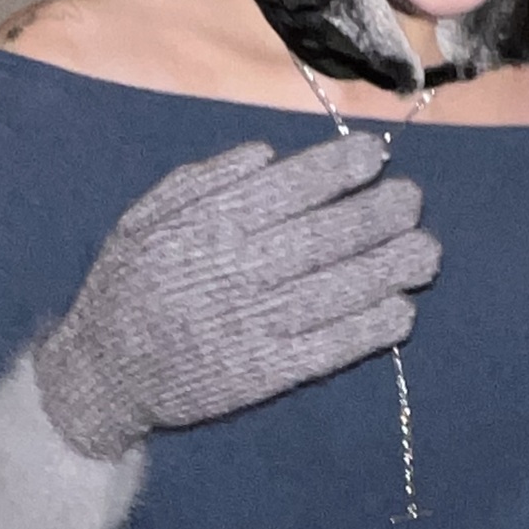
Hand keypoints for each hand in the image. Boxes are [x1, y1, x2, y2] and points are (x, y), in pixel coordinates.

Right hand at [33, 132, 440, 458]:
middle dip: (375, 215)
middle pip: (320, 237)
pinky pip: (323, 348)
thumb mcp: (144, 217)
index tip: (375, 156)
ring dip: (386, 270)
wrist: (101, 374)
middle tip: (412, 201)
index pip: (284, 190)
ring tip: (426, 252)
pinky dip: (365, 332)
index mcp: (205, 227)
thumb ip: (203, 180)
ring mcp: (250, 326)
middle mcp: (233, 272)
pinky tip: (400, 313)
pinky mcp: (261, 374)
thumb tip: (267, 153)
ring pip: (332, 291)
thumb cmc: (127, 287)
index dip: (335, 170)